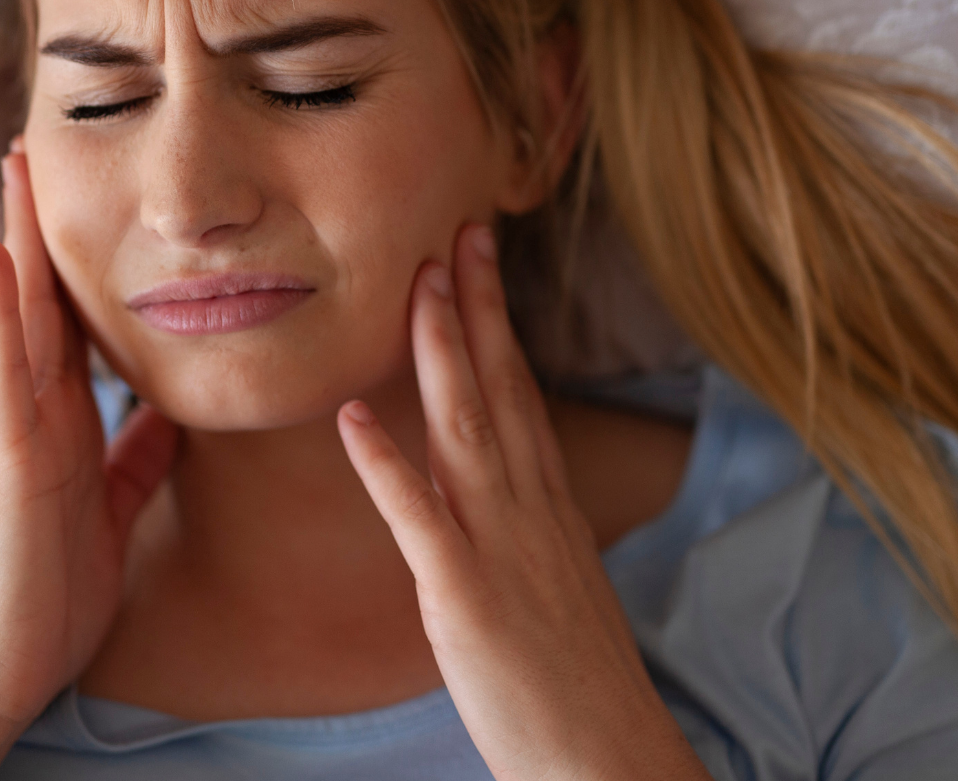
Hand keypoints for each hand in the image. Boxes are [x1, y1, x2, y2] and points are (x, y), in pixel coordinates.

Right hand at [0, 148, 177, 777]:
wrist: (6, 664)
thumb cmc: (53, 591)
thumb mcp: (116, 508)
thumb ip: (137, 456)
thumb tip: (172, 410)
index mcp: (68, 423)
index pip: (77, 325)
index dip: (84, 262)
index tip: (94, 197)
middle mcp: (39, 413)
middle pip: (45, 303)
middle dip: (44, 227)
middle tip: (41, 147)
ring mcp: (18, 430)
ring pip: (20, 320)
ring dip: (18, 242)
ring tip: (16, 168)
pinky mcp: (10, 459)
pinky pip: (7, 375)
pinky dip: (2, 314)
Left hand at [337, 224, 711, 780]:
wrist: (607, 758)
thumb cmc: (576, 685)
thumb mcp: (559, 586)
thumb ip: (529, 531)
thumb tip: (508, 494)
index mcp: (549, 508)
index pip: (522, 393)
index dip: (498, 322)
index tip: (480, 259)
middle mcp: (530, 512)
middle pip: (500, 389)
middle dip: (476, 306)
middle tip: (457, 229)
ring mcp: (500, 550)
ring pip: (466, 429)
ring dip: (439, 352)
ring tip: (414, 284)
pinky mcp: (464, 598)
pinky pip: (420, 519)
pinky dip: (384, 464)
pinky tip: (351, 417)